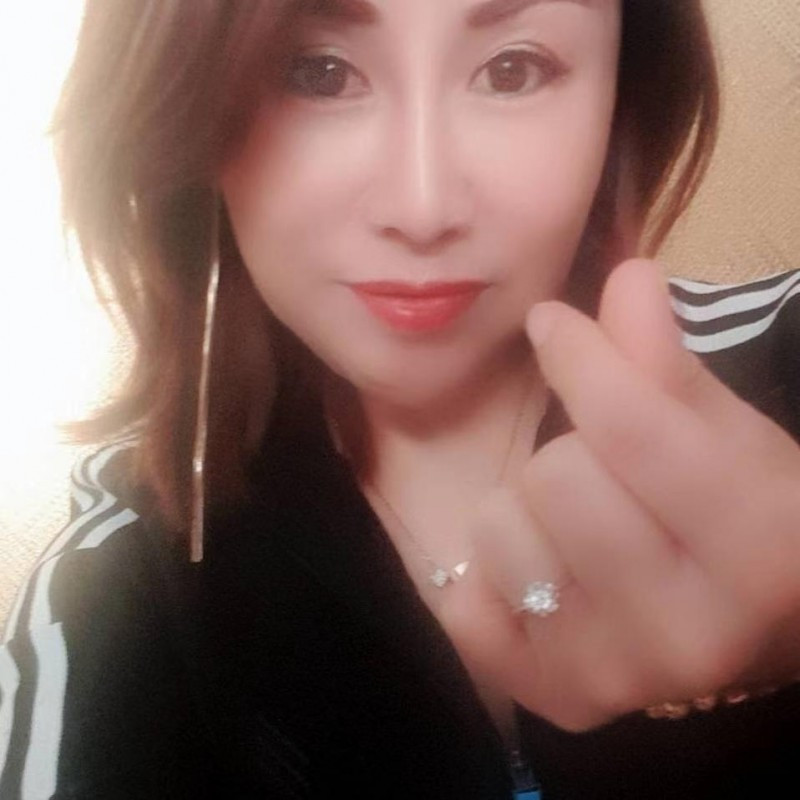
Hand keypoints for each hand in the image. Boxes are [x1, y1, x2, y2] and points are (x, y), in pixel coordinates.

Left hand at [440, 258, 799, 730]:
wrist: (731, 626)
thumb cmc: (734, 518)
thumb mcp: (721, 435)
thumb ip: (665, 361)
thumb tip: (624, 276)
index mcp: (763, 551)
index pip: (632, 428)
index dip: (582, 357)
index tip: (553, 324)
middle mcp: (691, 633)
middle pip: (555, 478)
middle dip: (570, 455)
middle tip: (603, 475)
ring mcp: (614, 676)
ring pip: (499, 529)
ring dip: (527, 512)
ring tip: (577, 531)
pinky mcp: (549, 697)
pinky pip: (464, 600)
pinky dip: (494, 575)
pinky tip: (545, 576)